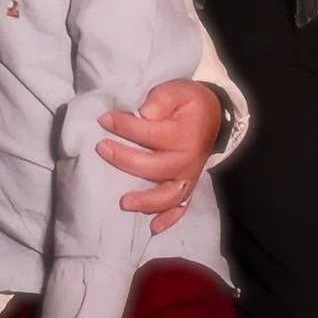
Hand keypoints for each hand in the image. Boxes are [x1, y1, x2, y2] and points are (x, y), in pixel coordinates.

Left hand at [96, 77, 215, 234]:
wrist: (215, 116)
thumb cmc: (189, 103)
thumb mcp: (178, 89)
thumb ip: (161, 99)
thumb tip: (143, 113)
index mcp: (184, 135)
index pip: (149, 133)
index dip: (124, 126)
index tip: (104, 119)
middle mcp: (188, 160)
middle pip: (154, 167)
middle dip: (125, 159)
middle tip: (102, 148)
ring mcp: (189, 177)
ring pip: (168, 196)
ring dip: (146, 202)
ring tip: (124, 202)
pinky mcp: (189, 186)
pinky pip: (182, 207)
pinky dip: (169, 219)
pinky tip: (153, 228)